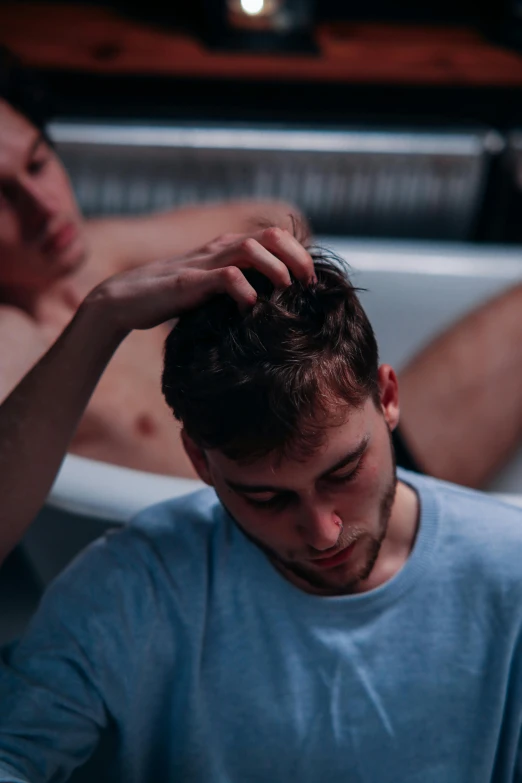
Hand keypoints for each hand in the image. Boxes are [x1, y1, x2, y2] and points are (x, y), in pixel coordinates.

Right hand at [85, 227, 315, 333]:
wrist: (123, 301)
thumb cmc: (168, 299)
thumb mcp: (210, 292)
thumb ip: (236, 290)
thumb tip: (272, 307)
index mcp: (226, 248)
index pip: (274, 237)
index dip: (299, 254)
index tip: (312, 281)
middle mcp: (218, 248)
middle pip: (270, 235)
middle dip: (296, 256)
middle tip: (309, 284)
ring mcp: (203, 263)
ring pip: (250, 249)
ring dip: (275, 268)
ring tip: (286, 292)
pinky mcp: (188, 282)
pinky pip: (224, 276)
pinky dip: (244, 289)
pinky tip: (251, 307)